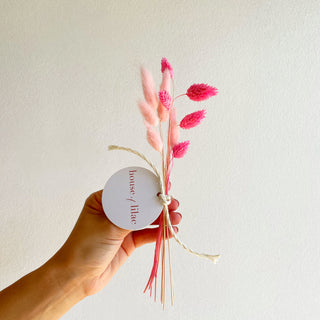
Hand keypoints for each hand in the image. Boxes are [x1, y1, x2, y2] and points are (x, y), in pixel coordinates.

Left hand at [50, 190, 180, 295]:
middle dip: (157, 204)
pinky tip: (171, 231)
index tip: (162, 189)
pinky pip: (146, 234)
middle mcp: (114, 211)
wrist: (77, 278)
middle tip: (173, 203)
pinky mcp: (128, 241)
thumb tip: (153, 202)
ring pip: (145, 219)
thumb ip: (132, 215)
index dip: (146, 188)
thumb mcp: (108, 226)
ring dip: (161, 218)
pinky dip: (159, 232)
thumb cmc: (85, 247)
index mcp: (103, 201)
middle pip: (140, 204)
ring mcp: (122, 226)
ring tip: (177, 218)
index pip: (129, 190)